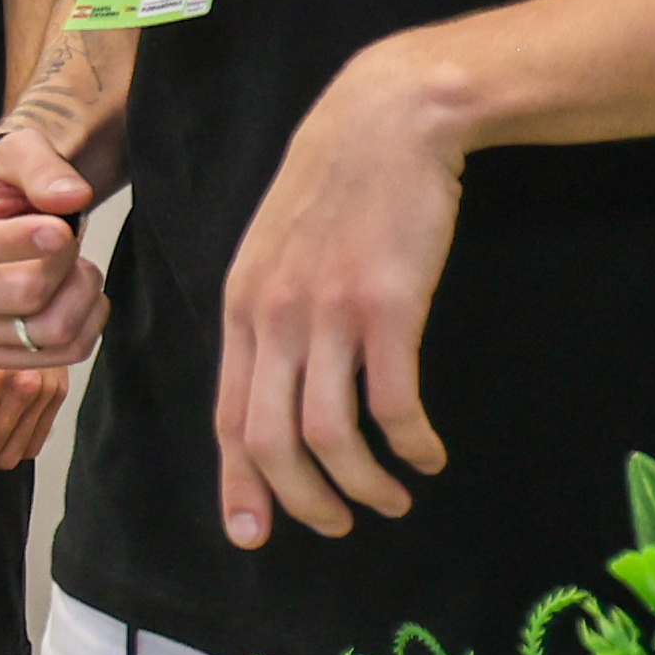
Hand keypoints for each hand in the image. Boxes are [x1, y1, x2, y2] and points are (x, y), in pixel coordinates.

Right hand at [0, 126, 108, 370]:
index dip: (19, 241)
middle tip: (70, 235)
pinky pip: (63, 355)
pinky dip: (89, 323)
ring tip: (79, 263)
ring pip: (47, 331)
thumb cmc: (6, 184)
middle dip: (65, 261)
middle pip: (21, 295)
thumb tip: (70, 196)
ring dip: (83, 293)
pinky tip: (83, 293)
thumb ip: (41, 166)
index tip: (61, 228)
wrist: (9, 215)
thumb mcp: (19, 151)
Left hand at [210, 40, 470, 547]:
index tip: (253, 535)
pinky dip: (410, 444)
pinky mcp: (389, 306)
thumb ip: (268, 316)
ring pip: (328, 434)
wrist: (386, 119)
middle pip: (269, 440)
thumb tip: (272, 384)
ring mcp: (329, 313)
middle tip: (336, 525)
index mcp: (241, 308)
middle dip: (300, 500)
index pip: (227, 416)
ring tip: (391, 500)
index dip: (239, 484)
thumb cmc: (336, 187)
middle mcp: (273, 317)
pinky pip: (392, 404)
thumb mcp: (275, 251)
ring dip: (360, 484)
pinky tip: (428, 454)